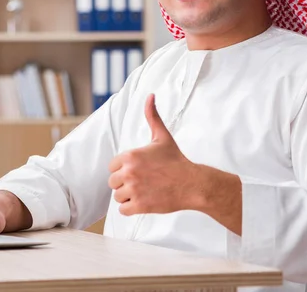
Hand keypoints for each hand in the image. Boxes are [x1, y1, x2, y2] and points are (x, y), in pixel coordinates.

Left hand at [108, 93, 196, 215]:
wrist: (192, 183)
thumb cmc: (176, 160)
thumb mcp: (162, 136)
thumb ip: (152, 116)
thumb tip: (150, 96)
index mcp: (130, 156)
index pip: (113, 167)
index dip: (124, 169)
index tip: (140, 170)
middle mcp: (129, 173)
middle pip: (113, 182)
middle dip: (125, 183)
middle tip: (143, 181)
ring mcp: (134, 190)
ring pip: (118, 197)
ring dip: (128, 196)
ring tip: (145, 191)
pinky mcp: (140, 206)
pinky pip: (123, 210)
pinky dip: (131, 208)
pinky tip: (144, 201)